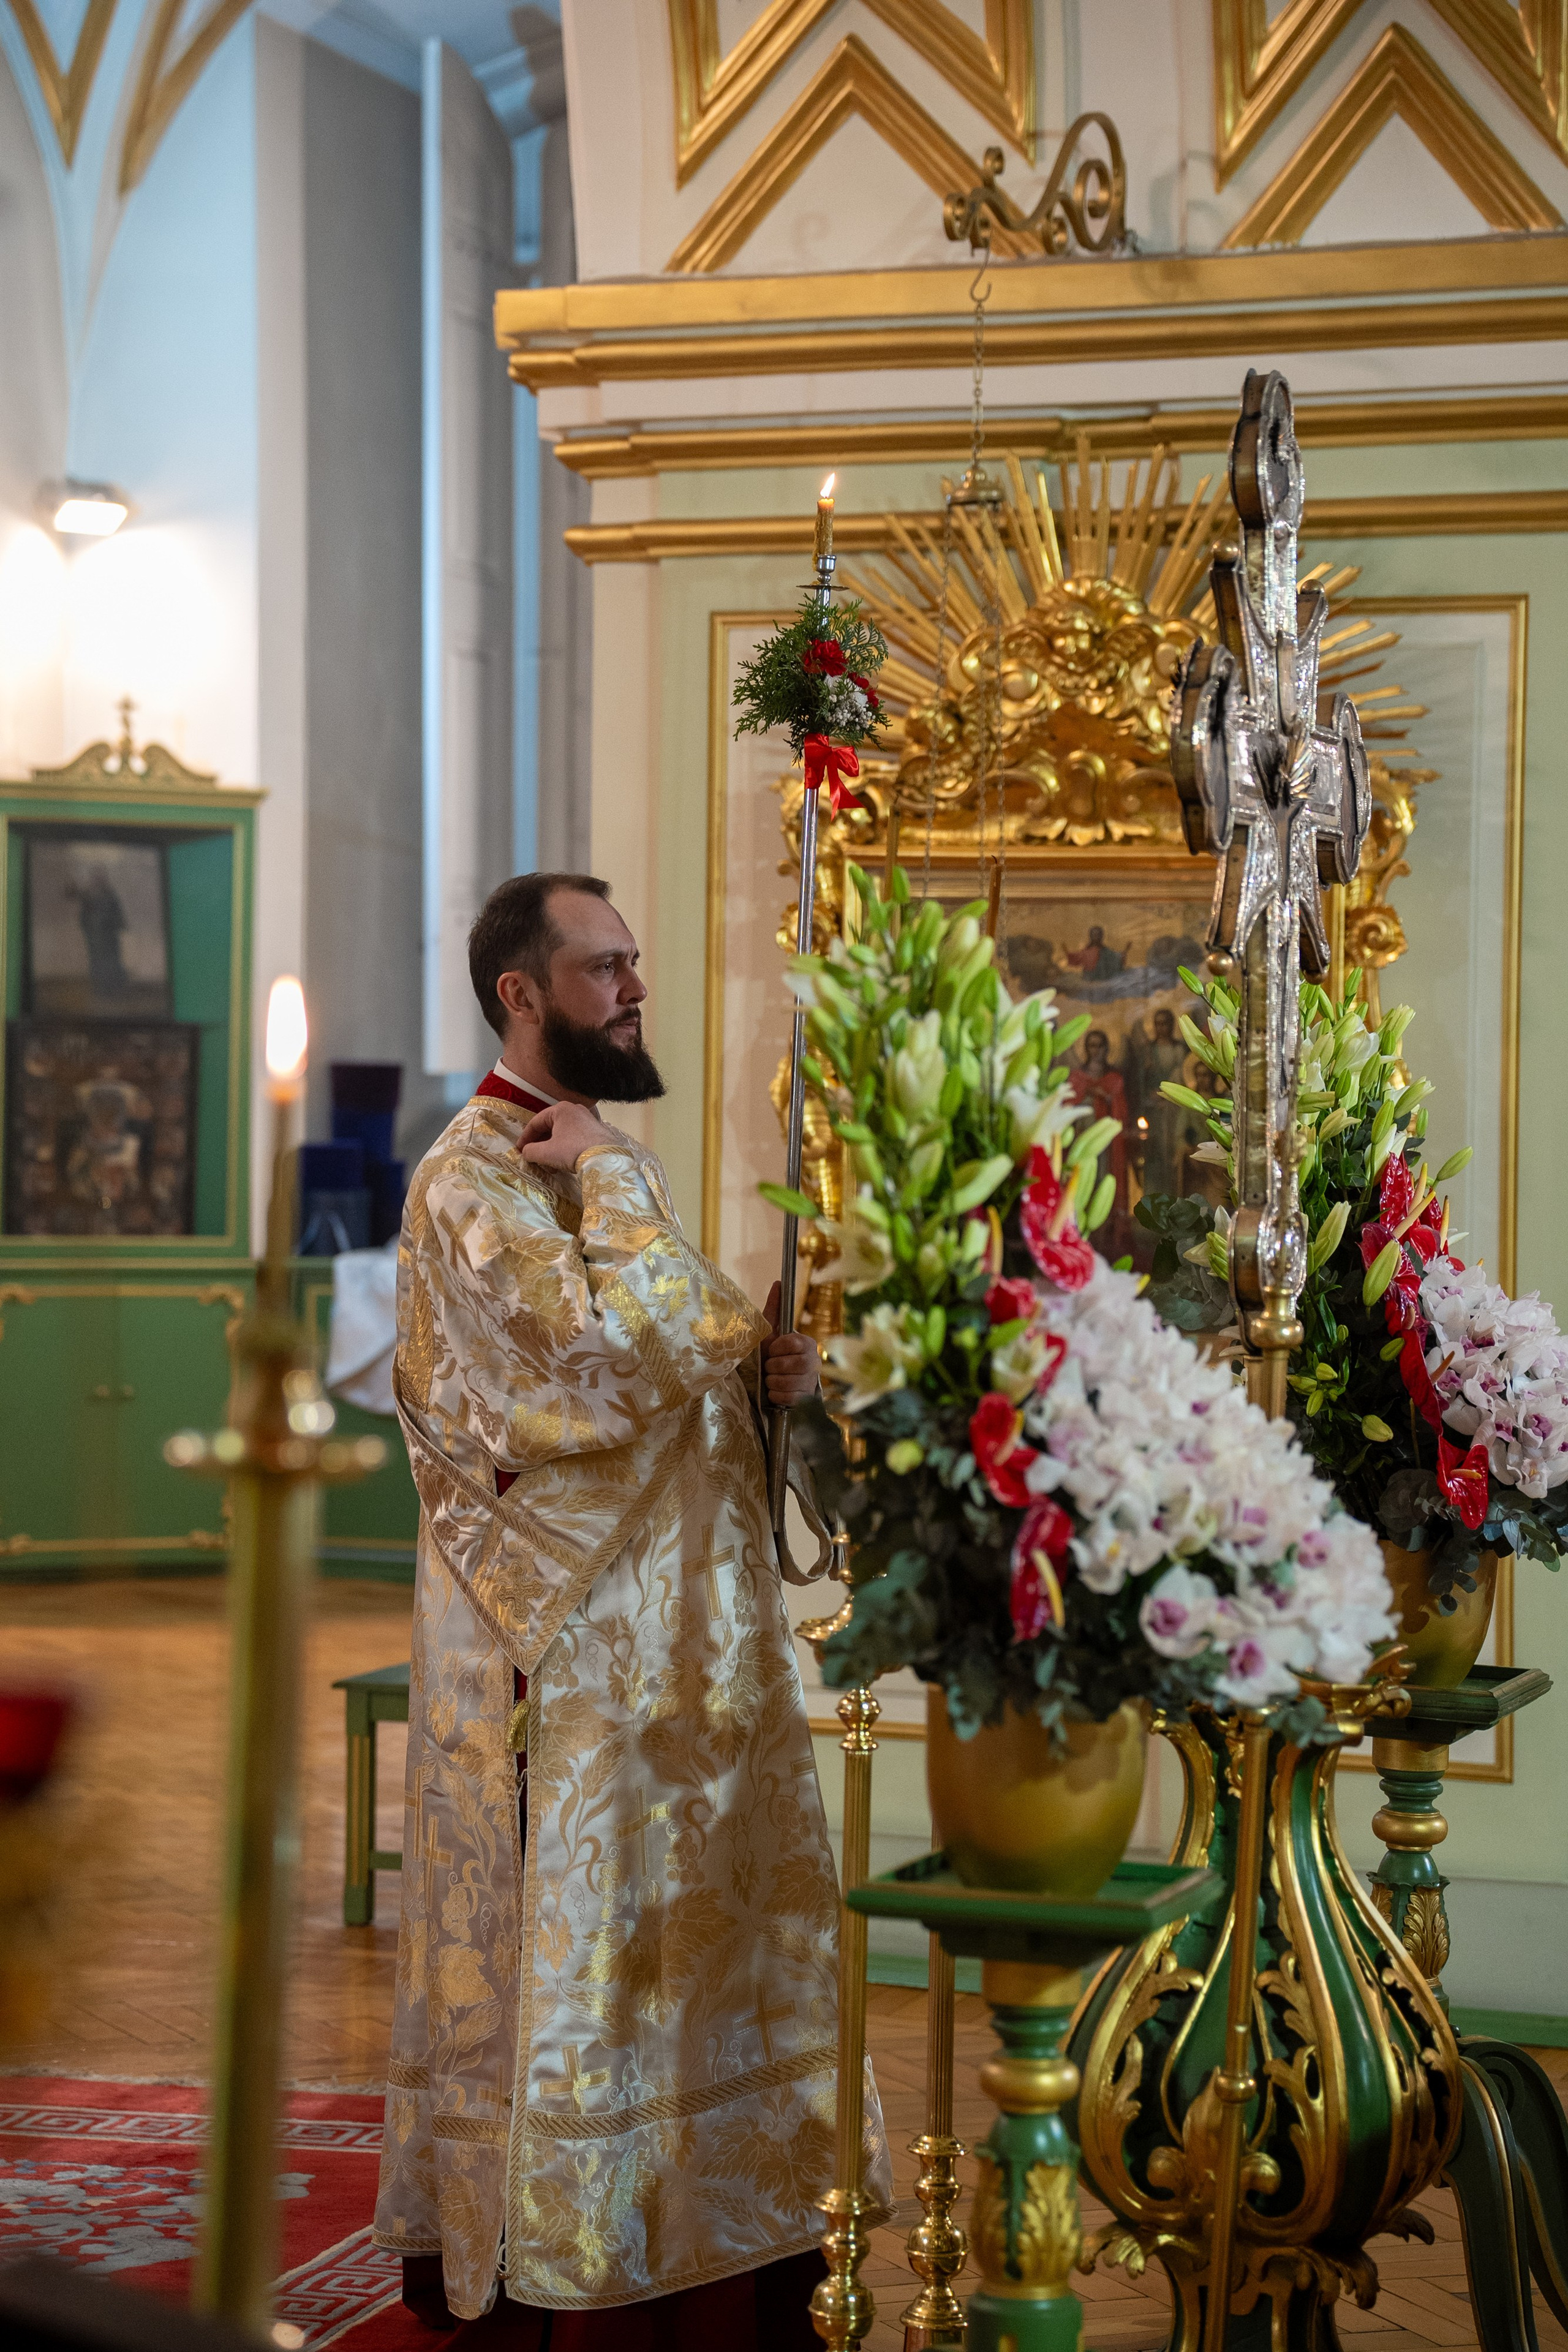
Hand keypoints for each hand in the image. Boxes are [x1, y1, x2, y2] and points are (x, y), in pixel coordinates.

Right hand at [519, 1101, 617, 1169]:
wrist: (605, 1159)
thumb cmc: (573, 1151)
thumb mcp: (547, 1152)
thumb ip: (531, 1151)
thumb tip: (526, 1152)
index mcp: (561, 1109)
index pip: (536, 1122)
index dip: (525, 1137)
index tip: (519, 1151)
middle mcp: (574, 1110)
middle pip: (550, 1128)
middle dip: (540, 1146)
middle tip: (533, 1159)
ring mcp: (587, 1120)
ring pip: (562, 1135)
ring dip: (551, 1151)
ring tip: (549, 1167)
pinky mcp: (596, 1132)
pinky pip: (573, 1139)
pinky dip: (564, 1150)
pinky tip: (562, 1165)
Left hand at [761, 1280, 819, 1407]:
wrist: (777, 1382)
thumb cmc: (773, 1355)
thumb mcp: (770, 1332)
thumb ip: (774, 1308)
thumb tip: (779, 1282)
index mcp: (807, 1343)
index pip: (791, 1343)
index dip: (777, 1348)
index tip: (772, 1350)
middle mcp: (814, 1361)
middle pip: (788, 1365)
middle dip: (772, 1367)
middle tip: (770, 1366)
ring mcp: (811, 1382)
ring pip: (786, 1382)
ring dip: (772, 1381)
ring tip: (773, 1378)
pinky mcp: (806, 1399)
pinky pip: (787, 1398)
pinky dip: (776, 1395)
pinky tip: (777, 1391)